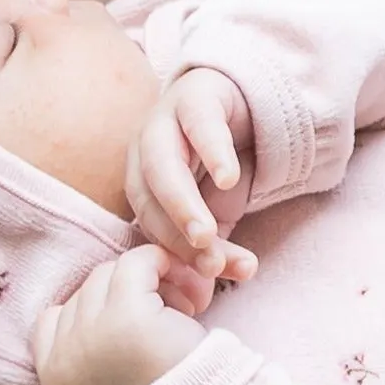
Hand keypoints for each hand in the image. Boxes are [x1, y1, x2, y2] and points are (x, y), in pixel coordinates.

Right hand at [31, 243, 214, 384]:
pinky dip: (156, 262)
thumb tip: (92, 331)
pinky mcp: (126, 315)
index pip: (50, 323)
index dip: (89, 312)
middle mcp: (65, 359)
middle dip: (120, 296)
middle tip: (163, 314)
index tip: (126, 324)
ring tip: (177, 309)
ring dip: (140, 283)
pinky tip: (177, 275)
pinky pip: (134, 264)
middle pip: (83, 294)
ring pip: (106, 277)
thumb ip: (89, 371)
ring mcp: (91, 334)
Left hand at [128, 66, 258, 280]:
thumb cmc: (219, 167)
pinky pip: (199, 122)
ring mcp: (164, 120)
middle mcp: (143, 151)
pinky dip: (212, 151)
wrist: (242, 107)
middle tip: (203, 257)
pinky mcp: (195, 96)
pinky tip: (227, 176)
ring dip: (183, 201)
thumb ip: (213, 246)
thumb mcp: (218, 211)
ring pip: (162, 162)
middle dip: (173, 230)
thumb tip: (209, 288)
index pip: (151, 223)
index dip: (176, 251)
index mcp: (142, 182)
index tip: (208, 275)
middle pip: (147, 195)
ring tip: (208, 231)